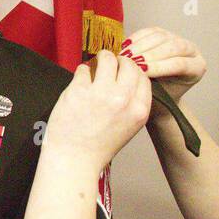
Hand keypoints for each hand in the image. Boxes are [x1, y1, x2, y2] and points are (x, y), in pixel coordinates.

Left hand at [43, 50, 152, 171]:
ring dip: (101, 59)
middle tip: (109, 65)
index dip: (133, 71)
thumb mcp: (128, 127)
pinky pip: (83, 68)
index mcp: (139, 110)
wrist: (74, 159)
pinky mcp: (79, 91)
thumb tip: (127, 77)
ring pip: (107, 58)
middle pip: (129, 64)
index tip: (123, 71)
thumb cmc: (99, 146)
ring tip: (94, 67)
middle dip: (119, 61)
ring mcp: (101, 94)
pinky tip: (80, 83)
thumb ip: (132, 103)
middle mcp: (123, 100)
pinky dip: (82, 72)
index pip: (144, 77)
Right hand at [119, 27, 205, 122]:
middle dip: (150, 54)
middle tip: (132, 61)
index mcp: (197, 67)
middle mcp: (191, 50)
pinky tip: (125, 47)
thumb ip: (155, 83)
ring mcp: (177, 39)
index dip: (160, 66)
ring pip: (160, 36)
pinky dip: (136, 38)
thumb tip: (138, 73)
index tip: (143, 71)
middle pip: (173, 46)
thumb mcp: (162, 95)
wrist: (160, 92)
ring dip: (140, 46)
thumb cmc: (162, 97)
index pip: (180, 64)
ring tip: (125, 56)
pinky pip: (150, 31)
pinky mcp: (163, 33)